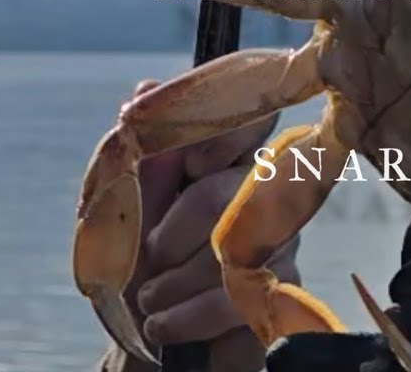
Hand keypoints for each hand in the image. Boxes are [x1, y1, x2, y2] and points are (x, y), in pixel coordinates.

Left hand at [121, 79, 298, 366]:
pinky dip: (183, 314)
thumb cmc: (143, 255)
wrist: (154, 322)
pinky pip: (230, 297)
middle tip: (148, 256)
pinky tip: (162, 321)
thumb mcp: (131, 204)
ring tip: (149, 297)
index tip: (187, 163)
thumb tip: (146, 88)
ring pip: (225, 249)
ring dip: (170, 282)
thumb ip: (143, 154)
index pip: (250, 120)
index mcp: (229, 158)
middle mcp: (263, 191)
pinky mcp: (279, 287)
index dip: (217, 137)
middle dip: (172, 231)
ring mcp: (278, 238)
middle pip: (224, 191)